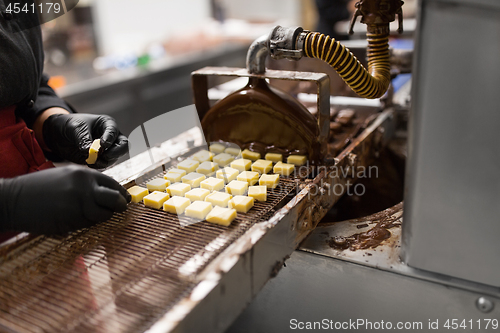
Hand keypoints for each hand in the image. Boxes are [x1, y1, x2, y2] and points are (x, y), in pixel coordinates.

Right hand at [0, 166, 130, 234]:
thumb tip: (107, 193)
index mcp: (83, 174)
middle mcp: (84, 187)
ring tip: (91, 215)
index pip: (113, 184)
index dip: (121, 193)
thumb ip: (86, 182)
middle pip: (115, 199)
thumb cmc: (38, 188)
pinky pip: (88, 224)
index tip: (125, 199)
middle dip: (120, 205)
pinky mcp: (71, 220)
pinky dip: (87, 224)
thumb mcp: (65, 176)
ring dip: (102, 217)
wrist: (13, 199)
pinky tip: (75, 219)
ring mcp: (78, 205)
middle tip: (120, 209)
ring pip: (104, 215)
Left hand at [42, 113, 128, 168]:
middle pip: (122, 146)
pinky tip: (89, 164)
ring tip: (92, 161)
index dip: (109, 138)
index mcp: (107, 124)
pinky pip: (105, 164)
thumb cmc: (69, 125)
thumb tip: (89, 152)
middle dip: (115, 152)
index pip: (113, 132)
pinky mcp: (100, 159)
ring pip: (114, 157)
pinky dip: (99, 166)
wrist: (58, 135)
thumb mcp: (75, 128)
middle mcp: (110, 137)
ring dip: (105, 161)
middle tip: (105, 156)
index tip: (102, 145)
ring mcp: (107, 149)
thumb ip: (83, 139)